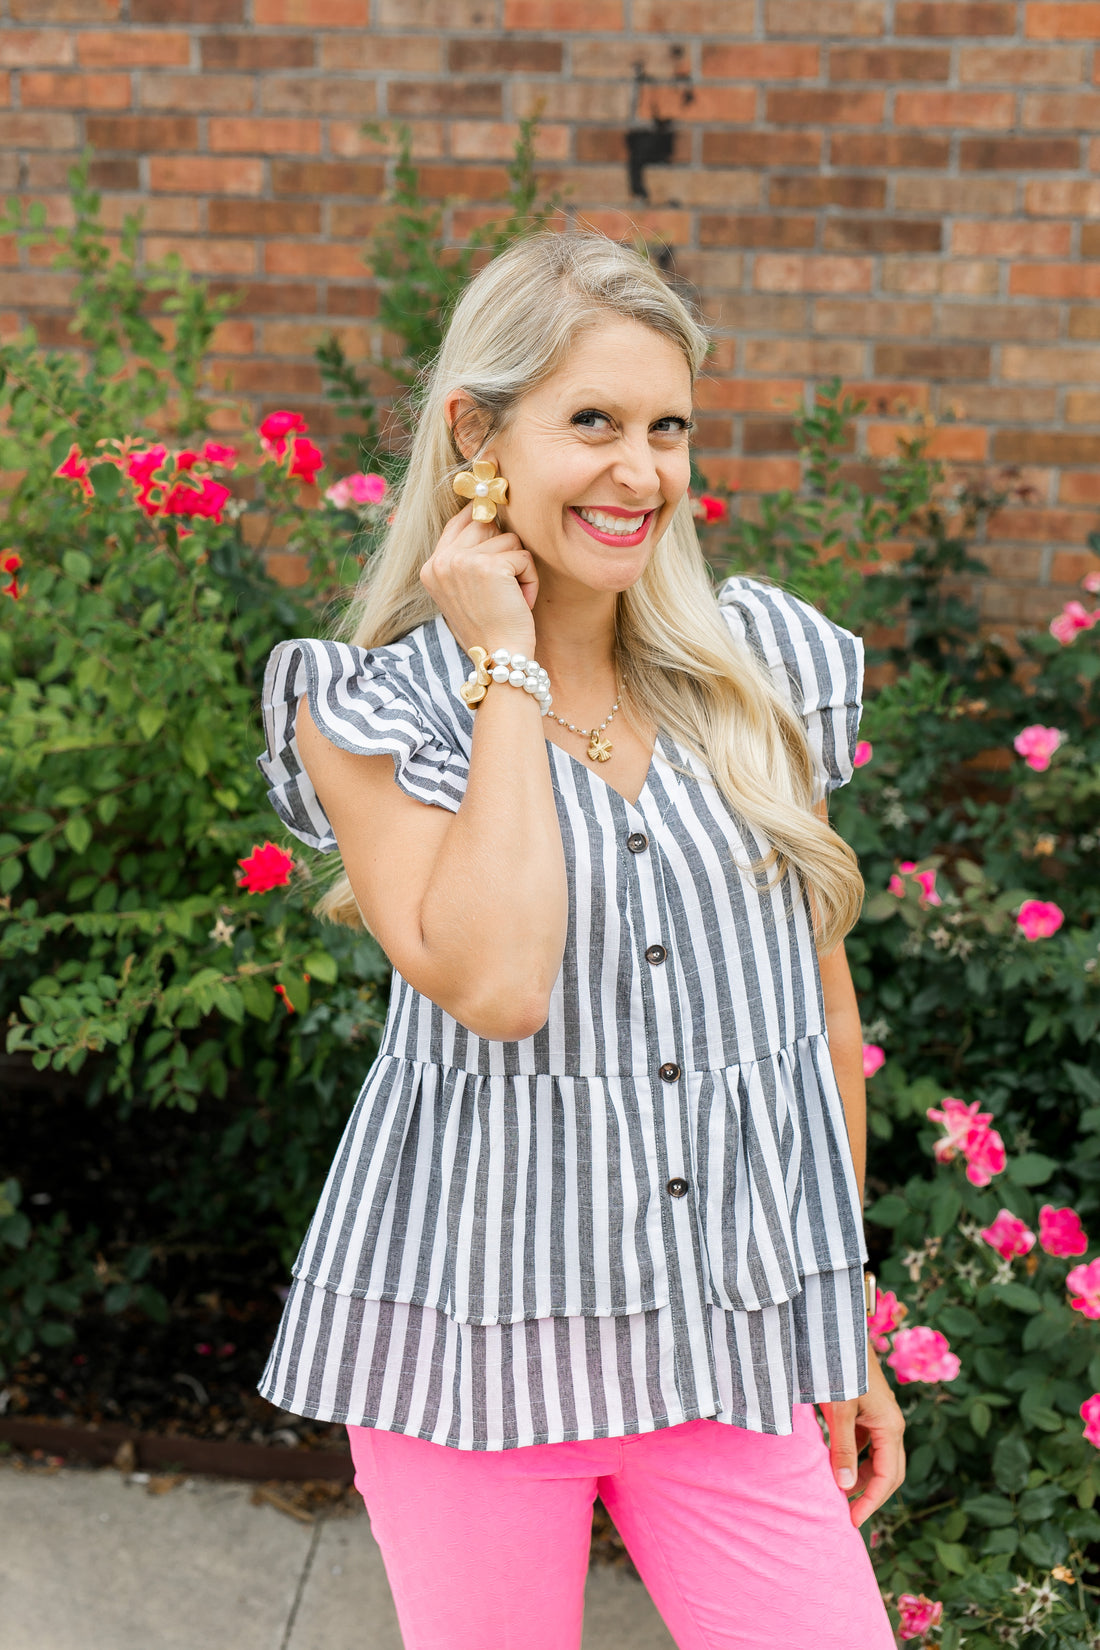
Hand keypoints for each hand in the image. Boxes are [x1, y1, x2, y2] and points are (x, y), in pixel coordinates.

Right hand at [420, 501, 537, 657]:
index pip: (459, 521)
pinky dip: (530, 580)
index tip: (498, 522)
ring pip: (509, 539)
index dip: (483, 518)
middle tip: (505, 585)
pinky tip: (521, 603)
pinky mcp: (489, 566)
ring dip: (520, 568)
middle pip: (485, 523)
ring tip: (512, 598)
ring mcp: (462, 562)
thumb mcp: (466, 591)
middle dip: (504, 550)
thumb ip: (468, 557)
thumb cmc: (490, 629)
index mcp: (431, 567)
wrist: (498, 660)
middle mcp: (441, 561)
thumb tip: (489, 514)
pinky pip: (524, 556)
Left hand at [817, 1344, 905, 1527]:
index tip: (852, 1522)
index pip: (888, 1476)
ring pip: (878, 1458)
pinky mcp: (868, 1410)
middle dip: (872, 1495)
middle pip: (890, 1471)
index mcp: (891, 1426)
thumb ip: (842, 1448)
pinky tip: (836, 1463)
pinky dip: (854, 1458)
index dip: (871, 1502)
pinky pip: (866, 1443)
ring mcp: (880, 1416)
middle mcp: (891, 1423)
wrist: (835, 1332)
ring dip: (863, 1477)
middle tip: (849, 1515)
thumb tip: (845, 1487)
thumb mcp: (839, 1410)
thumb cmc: (838, 1368)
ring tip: (839, 1494)